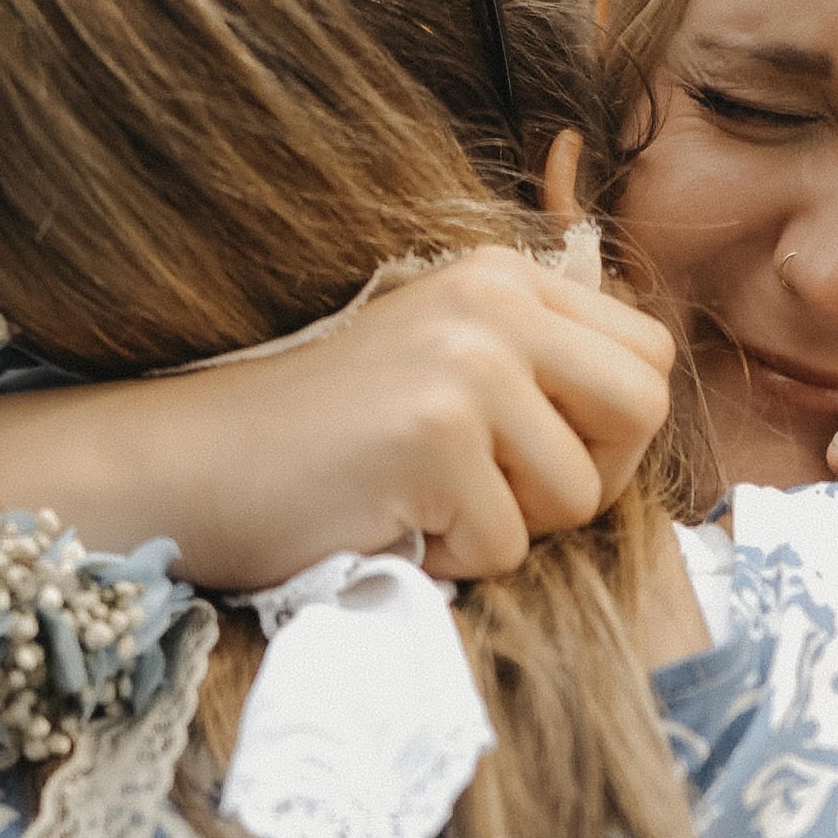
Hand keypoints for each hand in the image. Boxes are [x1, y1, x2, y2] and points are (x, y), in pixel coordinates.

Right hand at [0, 248, 676, 590]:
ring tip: (422, 503)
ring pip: (579, 494)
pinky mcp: (432, 437)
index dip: (615, 430)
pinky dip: (450, 560)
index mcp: (502, 277)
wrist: (187, 468)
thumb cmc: (322, 443)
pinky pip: (507, 545)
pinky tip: (385, 522)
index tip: (537, 458)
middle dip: (592, 481)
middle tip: (502, 498)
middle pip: (643, 408)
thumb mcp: (443, 366)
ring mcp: (464, 365)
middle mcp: (492, 302)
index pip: (648, 353)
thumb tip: (650, 409)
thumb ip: (539, 368)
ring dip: (508, 530)